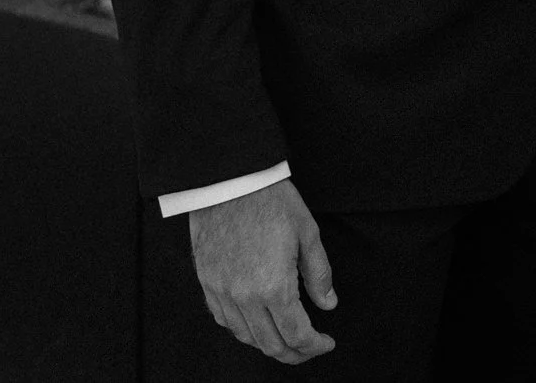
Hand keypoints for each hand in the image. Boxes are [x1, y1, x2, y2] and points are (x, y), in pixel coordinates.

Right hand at [188, 178, 337, 363]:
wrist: (229, 181)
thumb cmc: (271, 201)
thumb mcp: (307, 233)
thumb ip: (319, 274)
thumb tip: (328, 304)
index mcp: (274, 287)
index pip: (297, 334)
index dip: (315, 346)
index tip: (327, 342)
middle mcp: (245, 297)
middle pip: (271, 344)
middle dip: (295, 354)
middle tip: (310, 348)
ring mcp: (222, 292)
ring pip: (246, 337)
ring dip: (269, 344)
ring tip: (286, 338)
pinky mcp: (207, 283)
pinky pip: (225, 321)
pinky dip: (244, 330)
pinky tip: (257, 323)